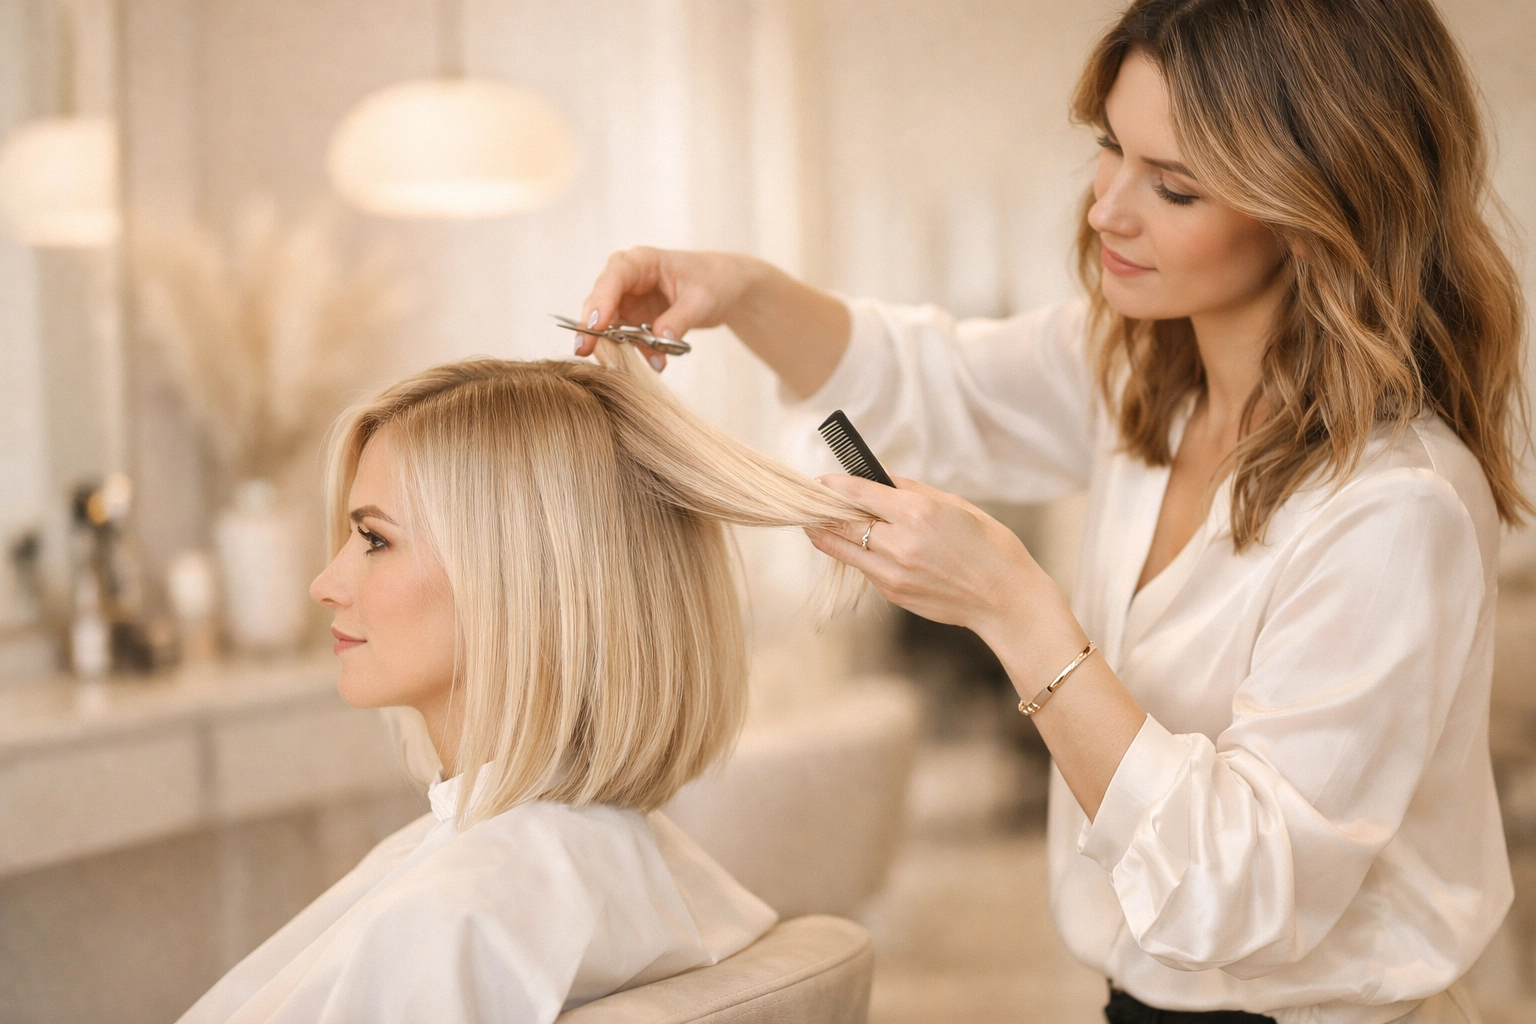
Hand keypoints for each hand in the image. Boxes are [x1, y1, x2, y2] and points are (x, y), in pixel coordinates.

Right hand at [577, 248, 763, 371]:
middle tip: (587, 353)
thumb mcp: (701, 300)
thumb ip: (679, 319)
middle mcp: (627, 280)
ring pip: (607, 326)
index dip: (601, 301)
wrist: (725, 287)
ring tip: (627, 368)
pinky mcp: (634, 321)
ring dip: (616, 348)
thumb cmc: (713, 281)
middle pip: (600, 303)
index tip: (595, 326)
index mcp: (642, 262)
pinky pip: (626, 340)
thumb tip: (658, 339)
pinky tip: (658, 364)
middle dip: (594, 329)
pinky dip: (638, 354)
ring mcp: (628, 302)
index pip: (614, 278)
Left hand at [807, 475, 1076, 643]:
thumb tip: (876, 477)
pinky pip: (866, 568)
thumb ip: (909, 491)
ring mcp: (893, 573)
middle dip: (823, 511)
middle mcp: (900, 544)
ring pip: (843, 549)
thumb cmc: (988, 545)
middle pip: (841, 523)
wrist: (1005, 598)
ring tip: (819, 523)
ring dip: (828, 534)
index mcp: (917, 513)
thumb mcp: (954, 505)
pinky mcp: (893, 593)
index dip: (835, 484)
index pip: (859, 493)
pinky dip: (859, 554)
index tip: (821, 480)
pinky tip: (862, 545)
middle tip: (812, 503)